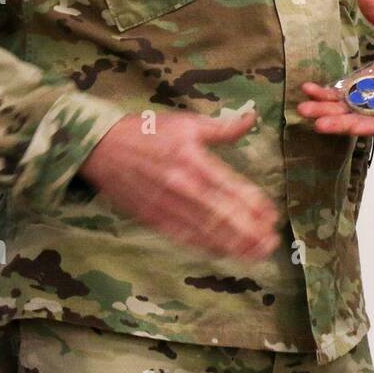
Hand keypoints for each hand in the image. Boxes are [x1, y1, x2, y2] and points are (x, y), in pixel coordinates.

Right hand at [79, 108, 280, 260]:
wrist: (101, 147)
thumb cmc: (147, 131)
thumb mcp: (187, 123)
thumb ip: (222, 128)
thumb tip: (251, 118)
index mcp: (194, 161)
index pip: (231, 188)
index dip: (254, 205)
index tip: (272, 216)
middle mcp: (183, 187)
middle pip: (222, 215)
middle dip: (249, 232)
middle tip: (271, 243)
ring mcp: (166, 206)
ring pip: (205, 231)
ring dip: (233, 244)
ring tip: (256, 254)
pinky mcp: (152, 219)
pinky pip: (183, 237)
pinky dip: (205, 247)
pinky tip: (224, 253)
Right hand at [300, 0, 373, 135]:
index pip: (344, 89)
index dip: (325, 91)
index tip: (306, 88)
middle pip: (345, 107)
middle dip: (324, 109)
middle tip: (303, 109)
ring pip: (358, 120)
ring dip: (338, 122)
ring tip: (317, 123)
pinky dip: (364, 127)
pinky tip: (347, 129)